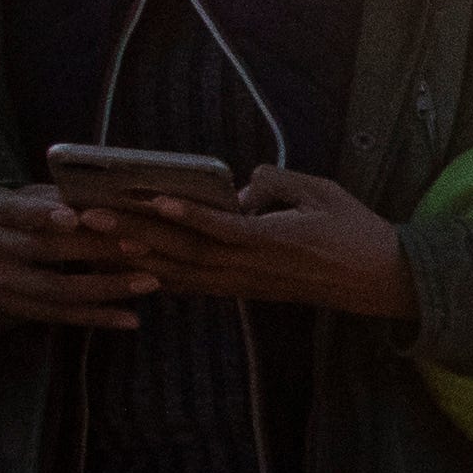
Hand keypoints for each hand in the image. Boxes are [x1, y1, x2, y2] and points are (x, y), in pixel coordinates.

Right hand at [0, 186, 157, 332]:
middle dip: (95, 249)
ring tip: (150, 282)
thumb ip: (54, 197)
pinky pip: (58, 315)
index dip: (42, 215)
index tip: (76, 217)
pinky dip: (96, 317)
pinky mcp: (11, 308)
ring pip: (55, 290)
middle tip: (142, 246)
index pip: (14, 212)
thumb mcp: (18, 197)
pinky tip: (131, 318)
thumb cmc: (8, 215)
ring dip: (106, 287)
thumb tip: (109, 197)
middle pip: (43, 251)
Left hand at [100, 167, 419, 320]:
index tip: (155, 201)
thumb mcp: (324, 192)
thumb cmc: (357, 230)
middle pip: (187, 252)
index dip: (189, 216)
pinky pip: (195, 286)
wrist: (381, 280)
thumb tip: (238, 185)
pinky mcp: (246, 291)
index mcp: (278, 241)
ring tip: (96, 242)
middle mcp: (255, 267)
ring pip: (182, 273)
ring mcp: (247, 283)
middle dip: (136, 233)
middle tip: (91, 217)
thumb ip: (277, 182)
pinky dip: (160, 278)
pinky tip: (129, 269)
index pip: (225, 228)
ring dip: (136, 257)